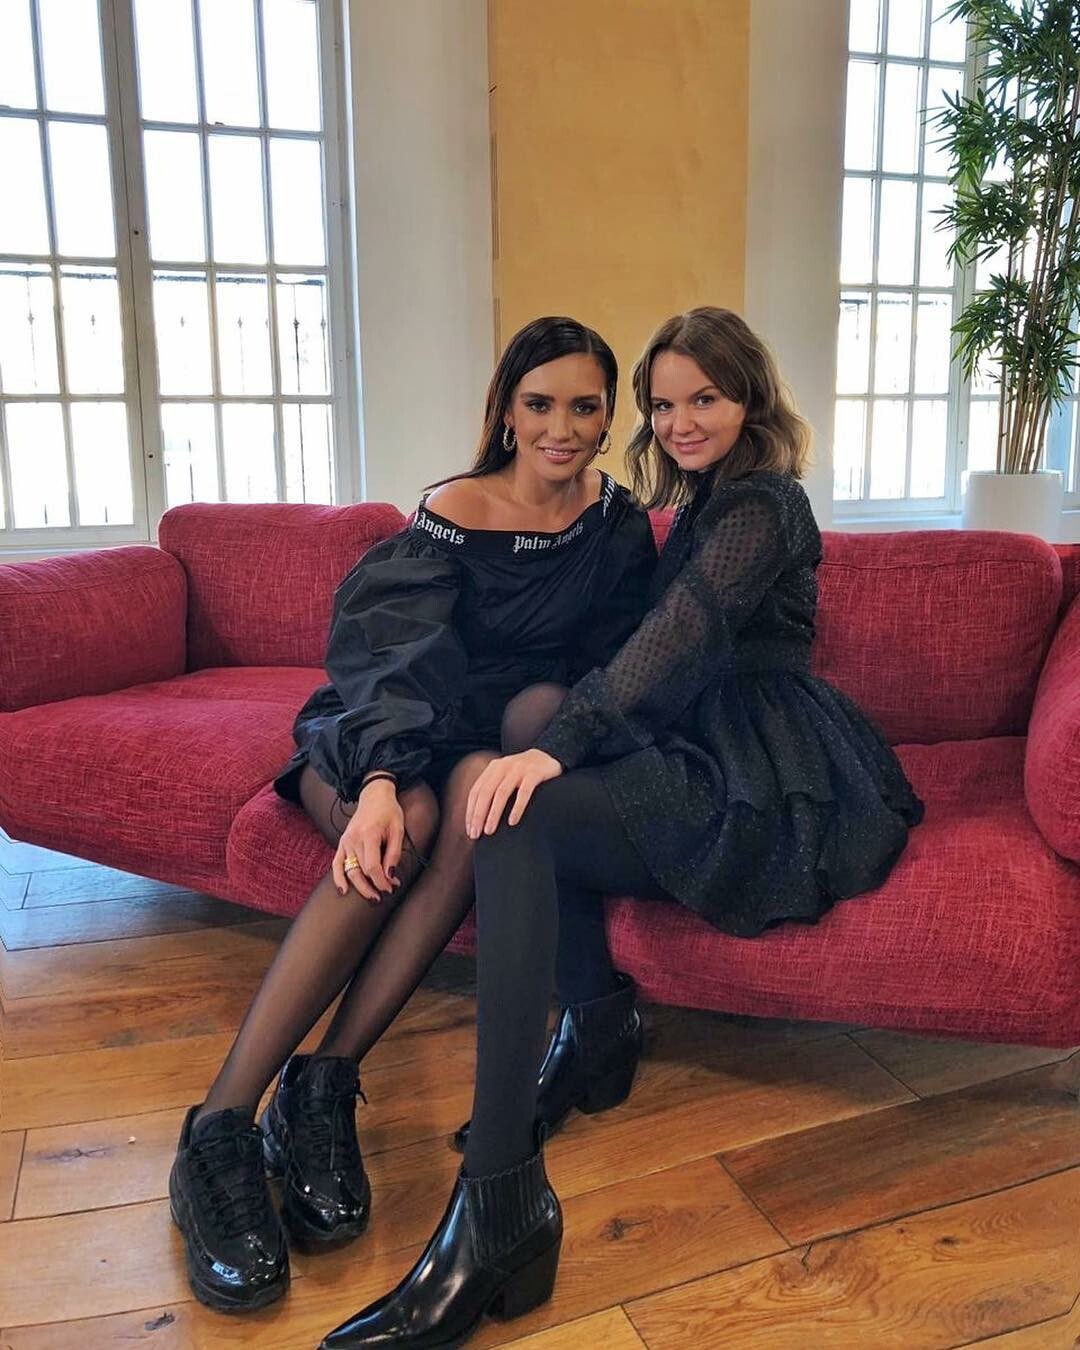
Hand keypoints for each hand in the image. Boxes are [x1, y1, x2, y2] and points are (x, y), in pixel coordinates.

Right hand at [333, 780, 404, 900]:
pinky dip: (338, 877)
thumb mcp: (397, 830)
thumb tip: (390, 875)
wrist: (374, 796)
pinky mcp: (342, 842)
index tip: (391, 888)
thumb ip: (393, 853)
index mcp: (368, 835)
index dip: (381, 881)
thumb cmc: (389, 812)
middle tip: (385, 894)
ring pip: (349, 870)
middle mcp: (354, 839)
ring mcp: (345, 841)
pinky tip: (343, 890)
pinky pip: (336, 863)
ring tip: (372, 897)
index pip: (372, 867)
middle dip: (375, 885)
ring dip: (360, 887)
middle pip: (361, 871)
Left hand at [465, 749, 562, 838]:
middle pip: (485, 792)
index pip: (476, 791)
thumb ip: (493, 790)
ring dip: (493, 813)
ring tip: (489, 831)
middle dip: (478, 815)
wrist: (549, 756)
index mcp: (493, 768)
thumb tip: (479, 819)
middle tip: (475, 834)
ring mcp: (519, 768)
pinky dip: (517, 807)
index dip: (470, 811)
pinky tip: (512, 821)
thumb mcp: (505, 776)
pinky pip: (524, 792)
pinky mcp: (535, 773)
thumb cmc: (524, 774)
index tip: (469, 830)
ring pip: (502, 793)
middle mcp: (503, 766)